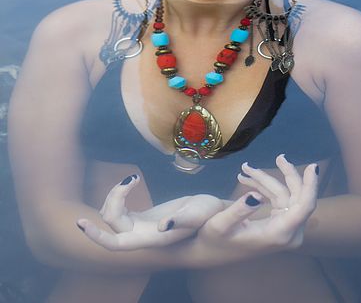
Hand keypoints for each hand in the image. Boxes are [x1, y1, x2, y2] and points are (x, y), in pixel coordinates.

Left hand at [76, 174, 223, 250]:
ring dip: (116, 195)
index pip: (116, 245)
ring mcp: (140, 227)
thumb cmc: (210, 214)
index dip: (97, 236)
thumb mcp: (199, 213)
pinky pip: (121, 208)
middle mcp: (142, 236)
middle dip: (110, 202)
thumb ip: (181, 220)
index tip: (81, 223)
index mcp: (152, 239)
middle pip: (111, 223)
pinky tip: (133, 181)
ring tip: (133, 179)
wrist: (215, 213)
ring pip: (113, 214)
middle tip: (126, 182)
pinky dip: (121, 194)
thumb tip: (163, 226)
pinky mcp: (142, 217)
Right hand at [190, 155, 318, 263]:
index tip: (313, 166)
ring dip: (267, 180)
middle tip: (279, 157)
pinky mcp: (281, 223)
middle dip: (287, 174)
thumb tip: (255, 196)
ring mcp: (285, 228)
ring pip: (286, 195)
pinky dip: (265, 187)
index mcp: (279, 233)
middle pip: (297, 196)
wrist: (213, 251)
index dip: (311, 185)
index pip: (304, 207)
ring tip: (246, 169)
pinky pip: (279, 198)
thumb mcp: (221, 225)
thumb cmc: (215, 240)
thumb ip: (239, 211)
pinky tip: (247, 178)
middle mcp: (288, 233)